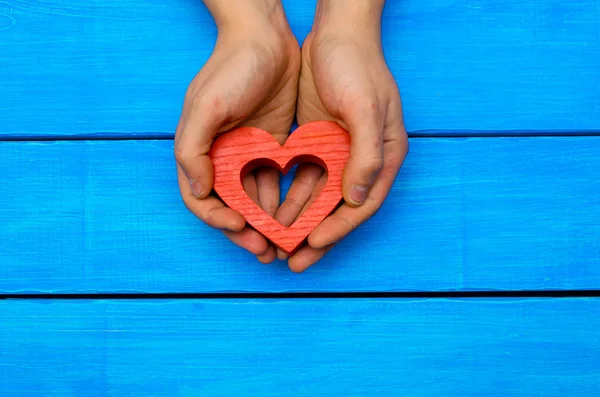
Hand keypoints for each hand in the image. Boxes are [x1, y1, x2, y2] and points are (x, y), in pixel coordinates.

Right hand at [175, 0, 299, 263]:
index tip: (239, 226)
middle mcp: (221, 157)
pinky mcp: (273, 147)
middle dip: (246, 230)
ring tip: (282, 245)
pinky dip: (282, 200)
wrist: (266, 38)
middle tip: (265, 250)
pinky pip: (276, 180)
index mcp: (199, 151)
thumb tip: (197, 189)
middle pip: (230, 205)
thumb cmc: (231, 68)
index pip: (200, 198)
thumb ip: (192, 149)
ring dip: (266, 223)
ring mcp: (248, 153)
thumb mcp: (206, 106)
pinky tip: (295, 216)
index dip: (217, 218)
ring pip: (255, 198)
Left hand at [275, 0, 408, 271]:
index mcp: (384, 155)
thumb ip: (365, 156)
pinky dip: (290, 195)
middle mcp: (363, 159)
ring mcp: (340, 151)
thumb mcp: (366, 108)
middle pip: (339, 208)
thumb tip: (356, 199)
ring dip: (299, 220)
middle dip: (316, 236)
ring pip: (319, 197)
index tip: (313, 246)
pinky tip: (273, 211)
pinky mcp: (318, 142)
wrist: (335, 32)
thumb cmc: (357, 66)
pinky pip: (304, 177)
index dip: (339, 228)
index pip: (362, 203)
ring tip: (277, 243)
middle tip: (292, 262)